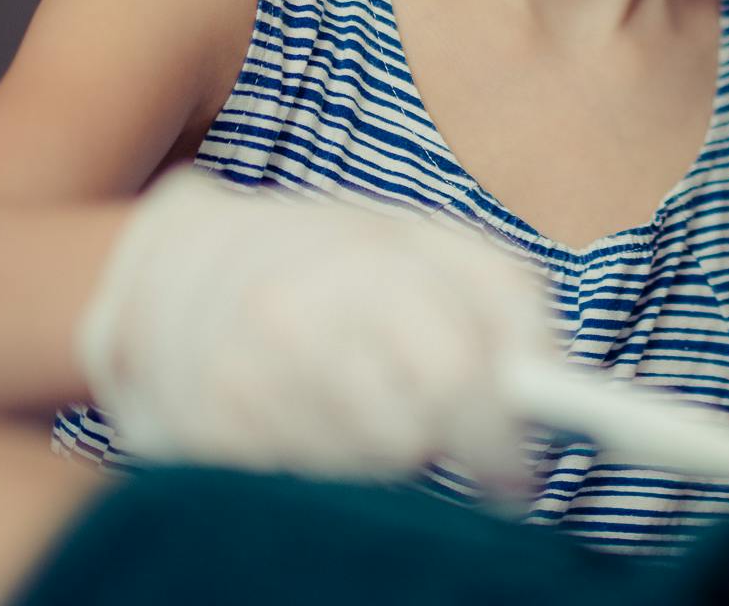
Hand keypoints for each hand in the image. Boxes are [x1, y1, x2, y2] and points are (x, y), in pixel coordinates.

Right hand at [78, 169, 552, 481]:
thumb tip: (558, 385)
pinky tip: (320, 424)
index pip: (460, 368)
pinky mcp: (205, 433)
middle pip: (417, 427)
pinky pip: (306, 485)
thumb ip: (503, 300)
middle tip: (482, 459)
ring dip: (396, 455)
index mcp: (374, 255)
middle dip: (463, 451)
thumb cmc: (328, 257)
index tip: (527, 470)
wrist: (170, 270)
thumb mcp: (424, 243)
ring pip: (367, 465)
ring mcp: (248, 374)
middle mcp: (305, 312)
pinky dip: (333, 470)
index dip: (505, 431)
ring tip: (379, 409)